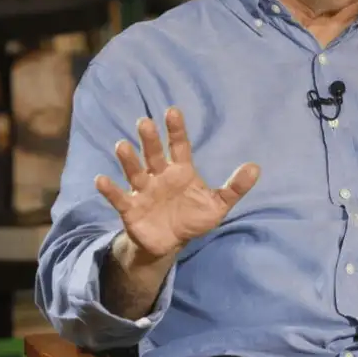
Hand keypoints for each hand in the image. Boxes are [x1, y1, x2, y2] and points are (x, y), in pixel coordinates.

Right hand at [95, 107, 259, 258]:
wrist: (170, 244)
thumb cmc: (192, 217)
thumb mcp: (217, 204)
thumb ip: (235, 187)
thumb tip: (256, 167)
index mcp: (181, 171)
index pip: (179, 146)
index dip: (176, 130)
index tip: (173, 111)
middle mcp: (160, 176)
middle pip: (154, 154)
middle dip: (149, 139)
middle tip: (144, 122)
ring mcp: (143, 191)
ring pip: (135, 172)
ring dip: (128, 160)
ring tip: (121, 145)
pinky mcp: (131, 209)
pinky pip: (119, 198)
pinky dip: (110, 190)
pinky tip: (101, 179)